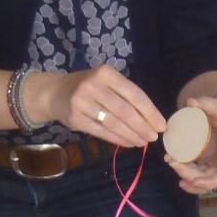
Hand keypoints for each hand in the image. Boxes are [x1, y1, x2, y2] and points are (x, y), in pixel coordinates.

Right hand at [37, 65, 164, 149]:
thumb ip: (125, 94)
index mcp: (106, 73)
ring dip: (132, 135)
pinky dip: (118, 139)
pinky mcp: (75, 119)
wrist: (55, 93)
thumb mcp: (106, 81)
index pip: (134, 94)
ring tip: (143, 142)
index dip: (150, 112)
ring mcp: (82, 103)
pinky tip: (128, 143)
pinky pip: (102, 132)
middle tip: (153, 137)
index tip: (161, 125)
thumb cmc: (88, 87)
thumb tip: (151, 118)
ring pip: (114, 123)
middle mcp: (93, 86)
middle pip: (125, 111)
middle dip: (143, 126)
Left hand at [172, 89, 216, 194]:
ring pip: (205, 179)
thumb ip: (207, 103)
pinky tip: (176, 166)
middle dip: (192, 177)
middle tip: (173, 163)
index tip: (193, 180)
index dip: (209, 182)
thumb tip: (191, 101)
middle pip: (211, 180)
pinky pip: (201, 173)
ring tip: (172, 164)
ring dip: (188, 177)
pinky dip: (189, 173)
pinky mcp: (213, 161)